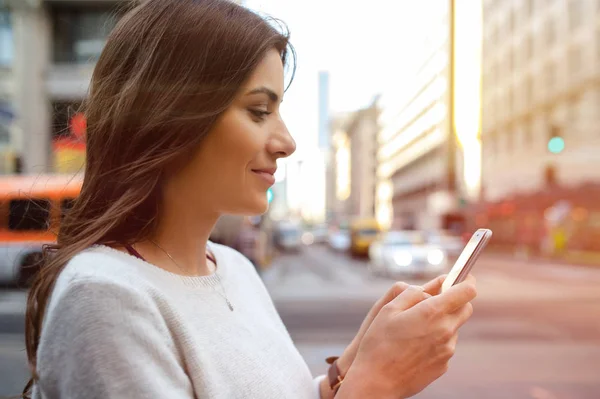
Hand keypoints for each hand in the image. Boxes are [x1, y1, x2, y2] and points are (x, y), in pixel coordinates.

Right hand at [338, 275, 476, 398]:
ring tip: (414, 330)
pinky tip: (414, 347)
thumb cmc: (378, 343)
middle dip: (456, 301)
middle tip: (435, 301)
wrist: (377, 382)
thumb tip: (434, 286)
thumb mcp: (388, 309)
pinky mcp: (443, 365)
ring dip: (442, 322)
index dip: (467, 281)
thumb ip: (413, 293)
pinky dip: (436, 340)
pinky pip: (445, 346)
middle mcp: (445, 331)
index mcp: (432, 313)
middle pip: (466, 309)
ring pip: (453, 327)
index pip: (466, 292)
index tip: (464, 278)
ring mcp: (447, 350)